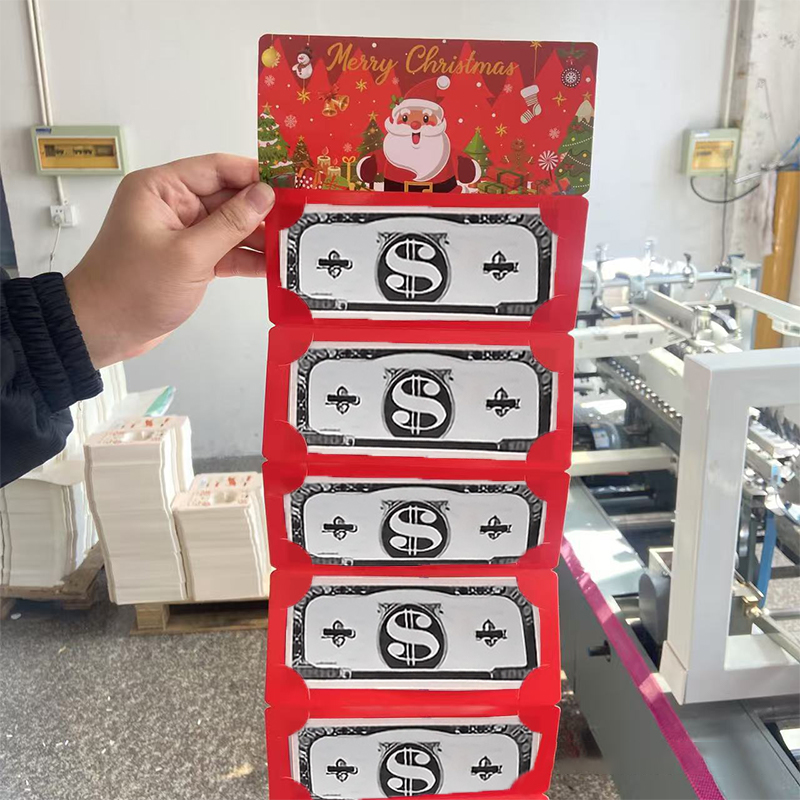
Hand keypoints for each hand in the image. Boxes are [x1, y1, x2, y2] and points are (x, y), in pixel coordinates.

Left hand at [64, 153, 274, 367]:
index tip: (289, 184)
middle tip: (300, 219)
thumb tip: (265, 195)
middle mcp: (172, 206)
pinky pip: (226, 251)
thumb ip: (230, 223)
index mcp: (161, 189)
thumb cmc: (132, 289)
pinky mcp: (190, 260)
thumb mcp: (189, 254)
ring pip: (231, 226)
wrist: (103, 331)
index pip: (216, 169)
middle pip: (229, 197)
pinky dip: (248, 259)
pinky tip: (275, 267)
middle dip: (263, 210)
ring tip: (293, 245)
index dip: (254, 175)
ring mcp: (183, 234)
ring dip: (260, 237)